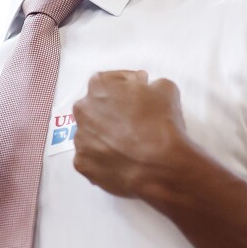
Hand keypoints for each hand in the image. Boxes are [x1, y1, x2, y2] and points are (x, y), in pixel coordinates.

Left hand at [72, 70, 190, 198]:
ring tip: (129, 144)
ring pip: (92, 133)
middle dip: (113, 110)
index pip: (112, 80)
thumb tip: (143, 89)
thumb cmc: (162, 123)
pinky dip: (104, 158)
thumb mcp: (166, 88)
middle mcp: (83, 110)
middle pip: (97, 106)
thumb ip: (149, 84)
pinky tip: (122, 160)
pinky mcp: (82, 164)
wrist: (161, 167)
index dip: (129, 86)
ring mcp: (80, 139)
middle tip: (135, 120)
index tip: (140, 93)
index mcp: (99, 86)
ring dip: (106, 135)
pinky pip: (92, 157)